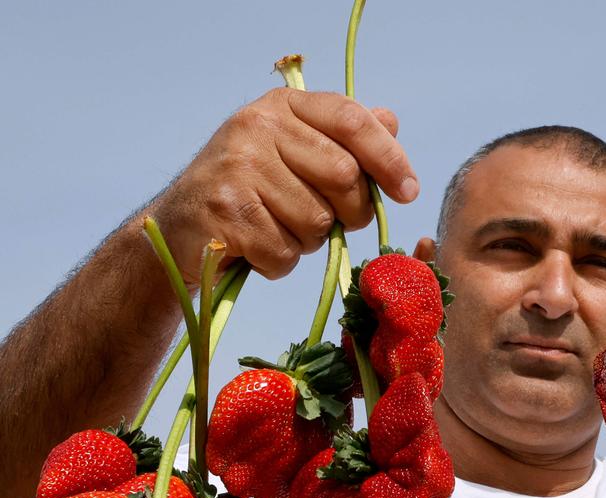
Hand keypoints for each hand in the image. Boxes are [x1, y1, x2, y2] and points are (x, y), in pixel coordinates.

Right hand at [148, 88, 418, 285]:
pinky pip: (285, 253)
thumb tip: (390, 120)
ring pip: (317, 222)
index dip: (389, 158)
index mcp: (281, 107)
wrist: (177, 230)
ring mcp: (237, 168)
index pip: (351, 120)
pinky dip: (280, 262)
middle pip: (344, 177)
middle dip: (351, 212)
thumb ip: (341, 138)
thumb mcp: (293, 153)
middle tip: (332, 222)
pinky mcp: (225, 213)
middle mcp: (256, 127)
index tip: (409, 192)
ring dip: (309, 242)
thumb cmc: (249, 193)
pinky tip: (257, 249)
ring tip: (280, 230)